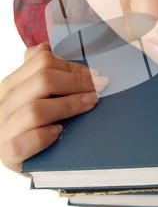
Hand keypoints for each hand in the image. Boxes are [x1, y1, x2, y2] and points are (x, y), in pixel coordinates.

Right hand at [0, 43, 104, 172]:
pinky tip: (59, 132)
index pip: (41, 62)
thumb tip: (45, 47)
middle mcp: (3, 104)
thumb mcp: (33, 95)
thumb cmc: (33, 125)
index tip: (93, 75)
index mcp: (11, 85)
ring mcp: (3, 129)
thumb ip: (38, 72)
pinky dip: (44, 135)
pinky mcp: (8, 153)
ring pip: (36, 109)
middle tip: (98, 89)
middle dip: (77, 82)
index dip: (72, 66)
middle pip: (42, 80)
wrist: (22, 159)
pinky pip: (25, 142)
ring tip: (89, 104)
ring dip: (69, 105)